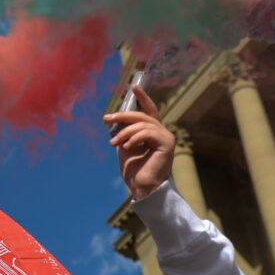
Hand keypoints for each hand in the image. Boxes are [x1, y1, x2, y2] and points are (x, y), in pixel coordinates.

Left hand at [104, 84, 175, 199]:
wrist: (142, 188)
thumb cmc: (134, 171)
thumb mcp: (124, 146)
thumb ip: (124, 132)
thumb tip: (115, 118)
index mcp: (153, 132)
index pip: (149, 110)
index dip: (142, 97)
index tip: (133, 86)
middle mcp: (161, 132)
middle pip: (142, 115)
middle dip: (123, 115)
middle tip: (106, 119)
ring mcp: (166, 137)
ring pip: (142, 124)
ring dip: (125, 132)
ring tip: (114, 143)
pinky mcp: (167, 143)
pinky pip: (148, 132)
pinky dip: (134, 138)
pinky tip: (126, 147)